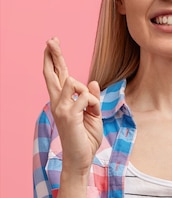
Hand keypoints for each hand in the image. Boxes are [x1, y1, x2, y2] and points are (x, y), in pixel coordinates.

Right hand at [43, 38, 102, 175]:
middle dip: (53, 55)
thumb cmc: (86, 137)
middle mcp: (58, 103)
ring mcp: (61, 108)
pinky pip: (87, 97)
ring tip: (92, 112)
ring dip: (90, 95)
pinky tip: (93, 116)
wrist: (81, 158)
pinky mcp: (68, 115)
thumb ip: (91, 97)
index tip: (52, 43)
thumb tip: (91, 81)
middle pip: (54, 74)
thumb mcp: (93, 113)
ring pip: (74, 82)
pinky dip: (95, 105)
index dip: (55, 60)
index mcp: (63, 101)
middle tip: (50, 39)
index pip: (58, 76)